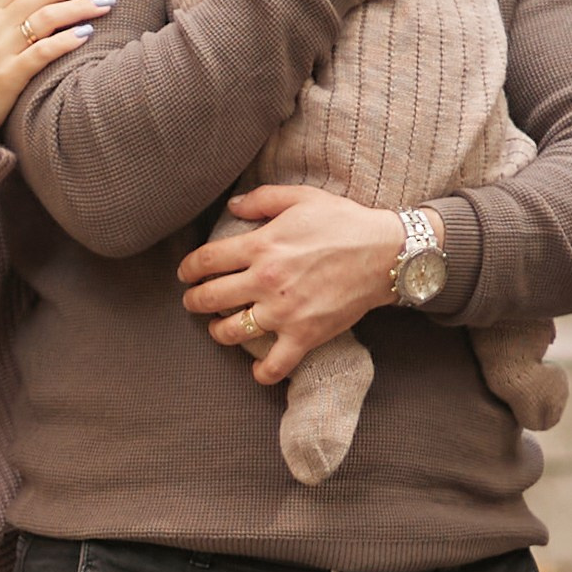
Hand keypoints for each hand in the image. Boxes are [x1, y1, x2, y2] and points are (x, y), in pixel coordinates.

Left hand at [176, 185, 442, 386]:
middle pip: (210, 298)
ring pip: (231, 332)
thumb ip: (262, 199)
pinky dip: (262, 373)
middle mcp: (266, 281)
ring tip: (219, 327)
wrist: (385, 253)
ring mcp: (284, 312)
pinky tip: (257, 369)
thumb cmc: (344, 222)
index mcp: (262, 245)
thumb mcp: (302, 198)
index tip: (186, 274)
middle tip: (194, 301)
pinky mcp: (305, 335)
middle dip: (194, 301)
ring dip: (218, 332)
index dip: (188, 269)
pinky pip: (275, 365)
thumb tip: (231, 205)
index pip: (206, 260)